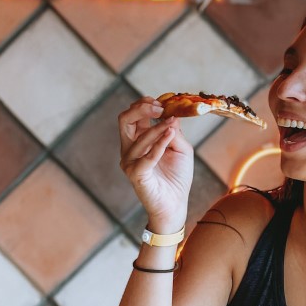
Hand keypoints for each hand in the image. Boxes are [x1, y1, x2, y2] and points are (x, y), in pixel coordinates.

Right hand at [118, 96, 192, 227]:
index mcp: (137, 140)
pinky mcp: (136, 174)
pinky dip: (159, 144)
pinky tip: (170, 134)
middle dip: (141, 109)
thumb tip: (172, 114)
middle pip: (124, 120)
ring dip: (157, 128)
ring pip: (139, 137)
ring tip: (172, 124)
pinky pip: (146, 156)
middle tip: (159, 107)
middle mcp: (129, 149)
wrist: (175, 204)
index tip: (161, 102)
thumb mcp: (180, 148)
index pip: (133, 116)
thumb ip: (174, 132)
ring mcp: (129, 162)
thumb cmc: (176, 177)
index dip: (145, 104)